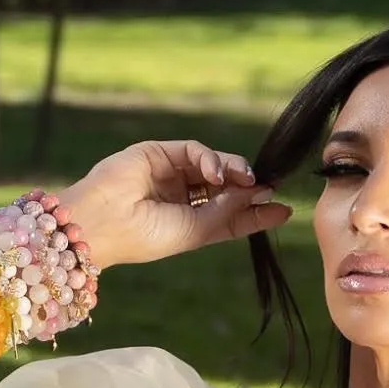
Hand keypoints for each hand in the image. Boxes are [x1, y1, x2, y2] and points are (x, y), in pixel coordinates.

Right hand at [55, 135, 290, 272]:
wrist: (103, 221)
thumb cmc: (146, 236)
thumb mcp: (195, 230)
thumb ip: (227, 211)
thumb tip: (258, 192)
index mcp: (188, 224)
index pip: (230, 216)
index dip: (257, 213)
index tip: (285, 210)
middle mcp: (182, 199)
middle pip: (227, 188)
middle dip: (249, 187)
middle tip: (269, 188)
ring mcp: (171, 175)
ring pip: (214, 166)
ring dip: (235, 170)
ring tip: (247, 179)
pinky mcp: (160, 153)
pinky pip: (196, 151)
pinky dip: (212, 159)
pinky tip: (216, 174)